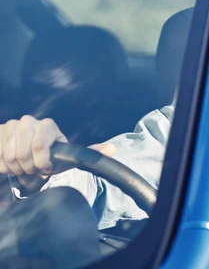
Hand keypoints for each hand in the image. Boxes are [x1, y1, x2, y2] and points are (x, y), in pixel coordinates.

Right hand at [0, 116, 114, 188]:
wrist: (21, 153)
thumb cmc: (47, 156)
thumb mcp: (66, 156)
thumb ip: (88, 153)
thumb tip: (113, 149)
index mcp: (48, 126)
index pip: (40, 145)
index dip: (40, 163)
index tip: (44, 170)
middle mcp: (29, 121)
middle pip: (23, 153)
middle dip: (28, 168)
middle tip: (31, 171)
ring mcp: (12, 125)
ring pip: (11, 156)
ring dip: (16, 169)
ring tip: (22, 168)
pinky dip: (4, 166)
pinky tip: (11, 164)